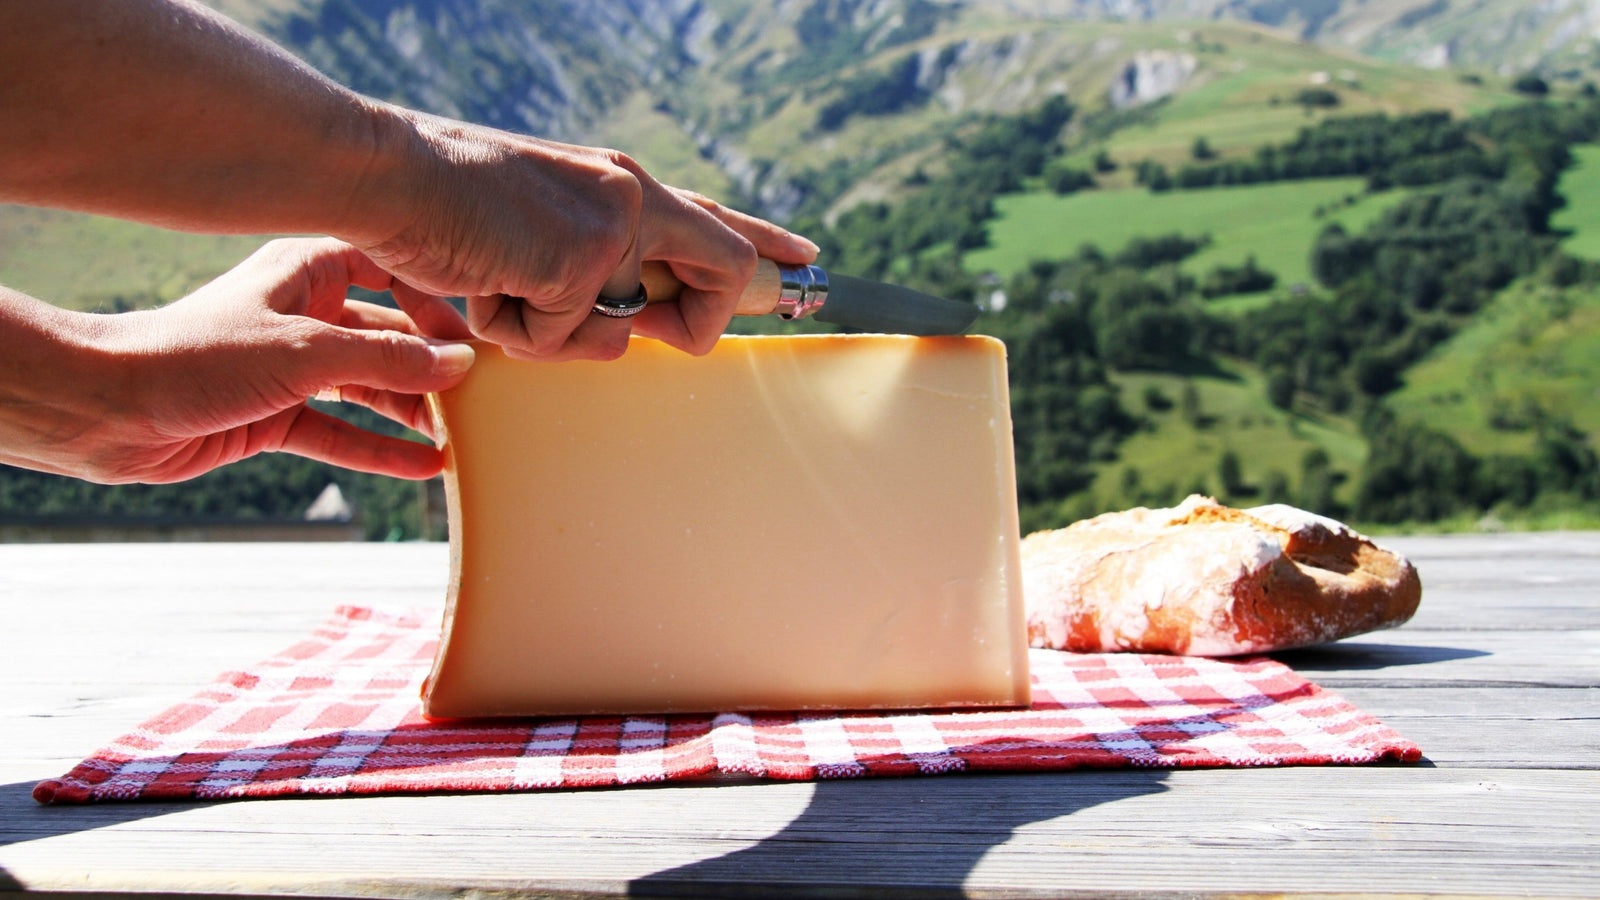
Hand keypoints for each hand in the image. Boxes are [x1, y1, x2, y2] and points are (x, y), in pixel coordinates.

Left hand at [0, 238, 475, 483]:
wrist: (108, 408)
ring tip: (462, 436)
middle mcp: (305, 312)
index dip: (435, 297)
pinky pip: (342, 430)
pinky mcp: (277, 412)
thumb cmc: (196, 356)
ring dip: (411, 410)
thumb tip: (458, 364)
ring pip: (369, 385)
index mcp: (307, 270)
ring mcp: (292, 364)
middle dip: (431, 364)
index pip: (392, 269)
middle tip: (482, 395)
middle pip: (387, 333)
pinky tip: (424, 467)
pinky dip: (378, 449)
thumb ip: (387, 358)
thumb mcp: (306, 352)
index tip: (473, 333)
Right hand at [354, 113, 818, 361]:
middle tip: (650, 332)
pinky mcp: (581, 263)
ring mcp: (613, 229)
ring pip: (617, 333)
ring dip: (554, 334)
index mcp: (622, 183)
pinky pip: (559, 341)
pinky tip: (484, 282)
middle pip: (727, 270)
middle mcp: (632, 198)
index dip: (767, 243)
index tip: (804, 259)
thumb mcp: (540, 225)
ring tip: (503, 282)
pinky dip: (512, 332)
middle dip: (694, 325)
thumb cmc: (449, 207)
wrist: (389, 174)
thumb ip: (595, 262)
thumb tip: (631, 326)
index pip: (714, 216)